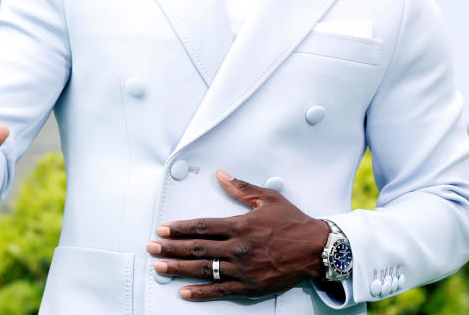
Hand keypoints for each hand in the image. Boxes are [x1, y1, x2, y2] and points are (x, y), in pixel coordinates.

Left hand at [147, 170, 329, 300]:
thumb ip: (241, 188)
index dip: (179, 229)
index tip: (163, 230)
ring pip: (203, 269)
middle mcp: (238, 248)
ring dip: (179, 269)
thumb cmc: (293, 223)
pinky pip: (220, 290)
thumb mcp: (268, 198)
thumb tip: (222, 175)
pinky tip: (184, 292)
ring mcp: (242, 269)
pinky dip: (200, 292)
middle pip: (197, 248)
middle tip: (152, 249)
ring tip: (160, 268)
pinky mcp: (249, 286)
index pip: (202, 226)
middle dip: (171, 248)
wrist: (316, 249)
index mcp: (240, 225)